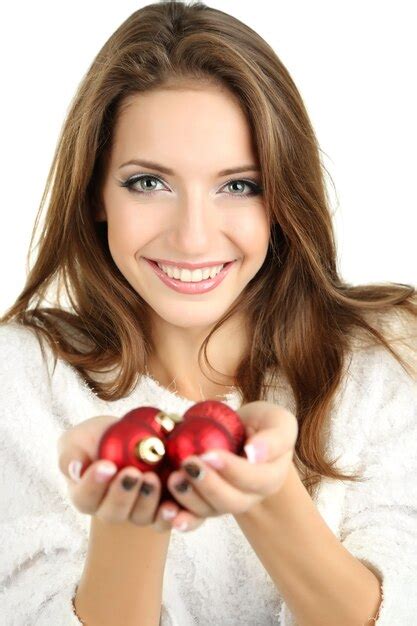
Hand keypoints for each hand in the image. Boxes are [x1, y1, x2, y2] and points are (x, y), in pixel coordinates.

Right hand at [56, 415, 184, 531]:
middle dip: (123, 494)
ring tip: (152, 479)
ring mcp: (135, 512)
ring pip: (139, 517)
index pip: (85, 497)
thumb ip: (70, 453)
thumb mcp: (78, 439)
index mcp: (85, 495)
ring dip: (146, 500)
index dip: (94, 484)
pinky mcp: (158, 510)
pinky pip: (162, 522)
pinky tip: (172, 506)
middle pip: (113, 512)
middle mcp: (109, 510)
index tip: (106, 465)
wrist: (133, 438)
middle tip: (133, 473)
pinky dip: (167, 517)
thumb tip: (75, 469)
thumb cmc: (99, 438)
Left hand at [165, 401, 297, 531]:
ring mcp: (229, 501)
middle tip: (187, 464)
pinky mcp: (208, 502)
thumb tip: (254, 454)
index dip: (232, 470)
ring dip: (190, 498)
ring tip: (174, 479)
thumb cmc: (263, 422)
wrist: (244, 430)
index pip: (255, 480)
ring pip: (211, 510)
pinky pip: (196, 516)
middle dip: (207, 485)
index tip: (209, 454)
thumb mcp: (277, 421)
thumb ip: (274, 437)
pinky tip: (168, 513)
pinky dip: (183, 518)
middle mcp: (252, 495)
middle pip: (232, 502)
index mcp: (272, 477)